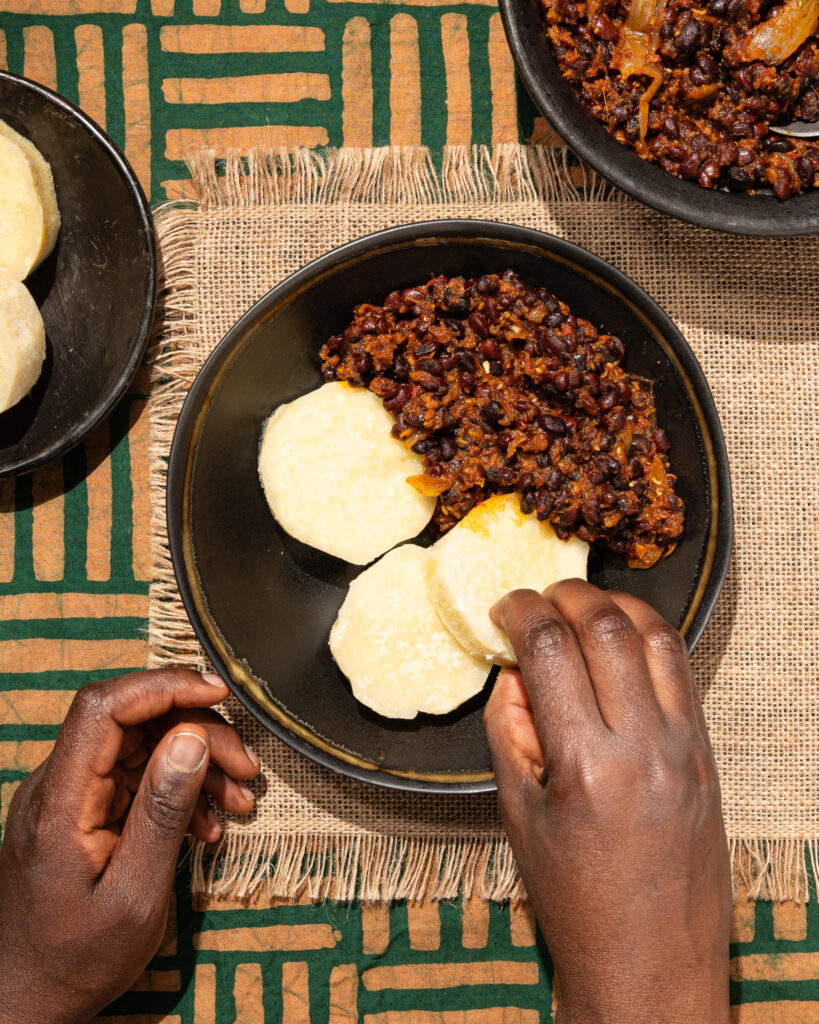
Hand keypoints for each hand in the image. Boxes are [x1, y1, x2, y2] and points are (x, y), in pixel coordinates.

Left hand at [0, 669, 259, 1023]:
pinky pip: (136, 777)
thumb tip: (190, 737)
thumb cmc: (76, 961)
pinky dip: (179, 789)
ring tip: (238, 802)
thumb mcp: (135, 895)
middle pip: (132, 721)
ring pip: (140, 746)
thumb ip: (162, 811)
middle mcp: (57, 788)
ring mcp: (69, 798)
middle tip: (246, 771)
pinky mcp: (82, 812)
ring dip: (197, 762)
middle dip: (197, 732)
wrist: (27, 1003)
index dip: (163, 686)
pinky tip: (207, 824)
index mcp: (60, 803)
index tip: (218, 694)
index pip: (104, 708)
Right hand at [484, 580, 730, 1023]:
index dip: (520, 612)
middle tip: (537, 601)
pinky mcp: (706, 750)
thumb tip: (514, 667)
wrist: (653, 960)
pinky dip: (648, 635)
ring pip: (655, 633)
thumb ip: (509, 727)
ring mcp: (684, 744)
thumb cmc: (575, 899)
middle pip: (605, 625)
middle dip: (564, 595)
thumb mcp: (518, 813)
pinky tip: (620, 638)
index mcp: (585, 765)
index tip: (503, 609)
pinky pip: (681, 668)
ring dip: (612, 604)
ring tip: (579, 606)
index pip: (549, 649)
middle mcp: (643, 744)